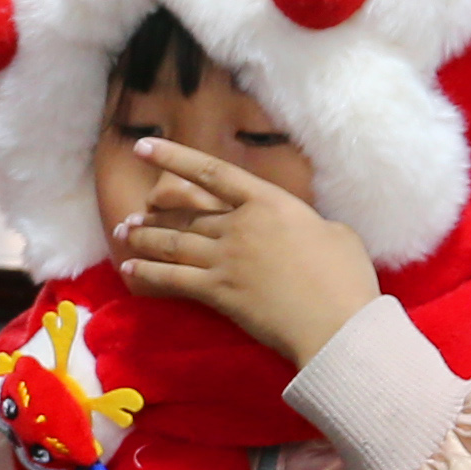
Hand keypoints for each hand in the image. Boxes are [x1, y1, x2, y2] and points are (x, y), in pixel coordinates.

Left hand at [115, 137, 380, 365]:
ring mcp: (225, 259)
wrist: (336, 322)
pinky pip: (173, 279)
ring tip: (125, 234)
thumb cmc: (345, 277)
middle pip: (187, 214)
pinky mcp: (218, 292)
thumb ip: (307, 222)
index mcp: (269, 202)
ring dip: (144, 239)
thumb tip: (298, 225)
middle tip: (134, 216)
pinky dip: (148, 273)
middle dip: (157, 214)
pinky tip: (130, 270)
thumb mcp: (336, 232)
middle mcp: (239, 225)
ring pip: (173, 243)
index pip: (211, 171)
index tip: (144, 147)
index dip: (173, 157)